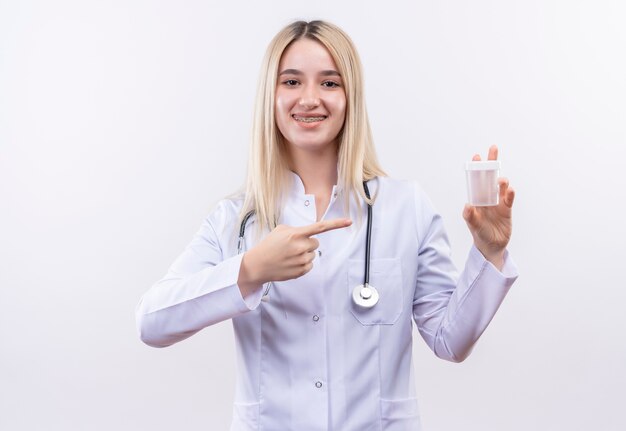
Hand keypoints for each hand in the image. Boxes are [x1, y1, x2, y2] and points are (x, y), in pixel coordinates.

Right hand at [238, 218, 351, 294]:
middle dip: (307, 243)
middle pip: (316, 243)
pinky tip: (291, 263)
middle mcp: (301, 246)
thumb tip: (308, 234)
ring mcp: (302, 260)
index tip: (349, 222)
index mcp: (296, 234)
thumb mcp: (280, 230)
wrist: (258, 264)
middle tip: (293, 247)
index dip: (336, 224)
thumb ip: (296, 229)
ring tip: (289, 256)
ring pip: (313, 254)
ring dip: (304, 254)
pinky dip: (303, 264)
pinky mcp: (301, 271)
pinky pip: (310, 265)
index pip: (320, 227)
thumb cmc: (269, 246)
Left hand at [462, 145, 514, 269]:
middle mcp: (487, 198)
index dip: (477, 169)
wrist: (491, 247)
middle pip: (490, 178)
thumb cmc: (479, 234)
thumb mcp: (473, 226)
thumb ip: (470, 216)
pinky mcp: (507, 210)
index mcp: (477, 199)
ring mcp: (498, 203)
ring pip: (501, 187)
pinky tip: (510, 189)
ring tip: (501, 180)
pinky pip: (509, 199)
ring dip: (501, 181)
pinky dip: (510, 194)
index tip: (477, 156)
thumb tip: (467, 206)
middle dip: (491, 164)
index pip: (477, 180)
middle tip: (493, 149)